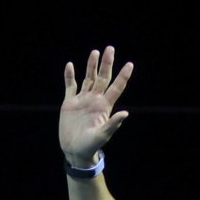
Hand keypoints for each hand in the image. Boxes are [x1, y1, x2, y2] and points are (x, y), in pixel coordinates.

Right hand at [59, 46, 132, 167]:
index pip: (116, 88)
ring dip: (91, 66)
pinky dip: (70, 76)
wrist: (74, 151)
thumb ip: (113, 124)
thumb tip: (125, 113)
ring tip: (95, 52)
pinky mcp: (70, 103)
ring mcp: (82, 100)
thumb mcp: (103, 135)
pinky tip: (70, 66)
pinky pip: (70, 86)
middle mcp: (95, 100)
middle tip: (110, 48)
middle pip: (103, 78)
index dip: (123, 76)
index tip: (130, 64)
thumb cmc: (91, 146)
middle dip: (107, 64)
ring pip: (88, 79)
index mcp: (104, 106)